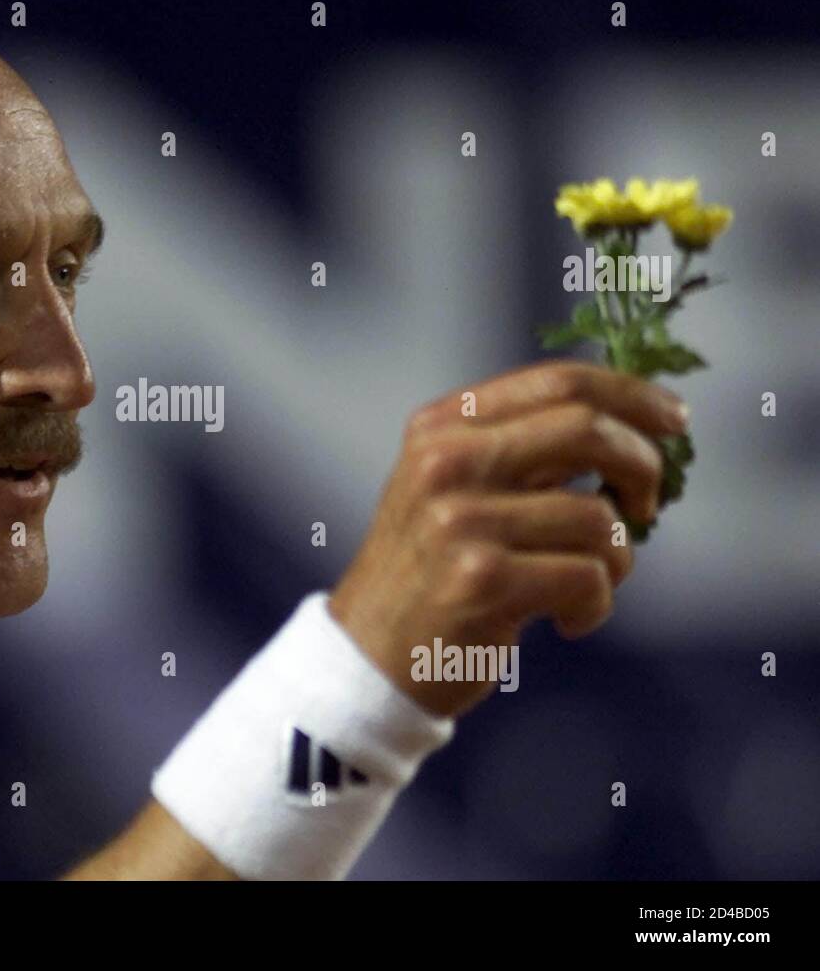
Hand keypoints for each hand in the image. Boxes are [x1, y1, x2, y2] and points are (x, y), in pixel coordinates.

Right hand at [327, 361, 688, 717]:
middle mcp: (445, 462)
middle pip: (586, 428)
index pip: (556, 382)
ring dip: (619, 559)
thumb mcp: (451, 489)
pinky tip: (566, 621)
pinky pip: (589, 577)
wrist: (368, 657)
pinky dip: (596, 605)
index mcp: (440, 427)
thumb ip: (519, 452)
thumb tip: (627, 428)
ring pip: (599, 516)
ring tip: (589, 585)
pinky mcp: (481, 579)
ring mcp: (460, 520)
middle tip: (650, 502)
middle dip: (642, 463)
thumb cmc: (429, 573)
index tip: (671, 419)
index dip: (630, 394)